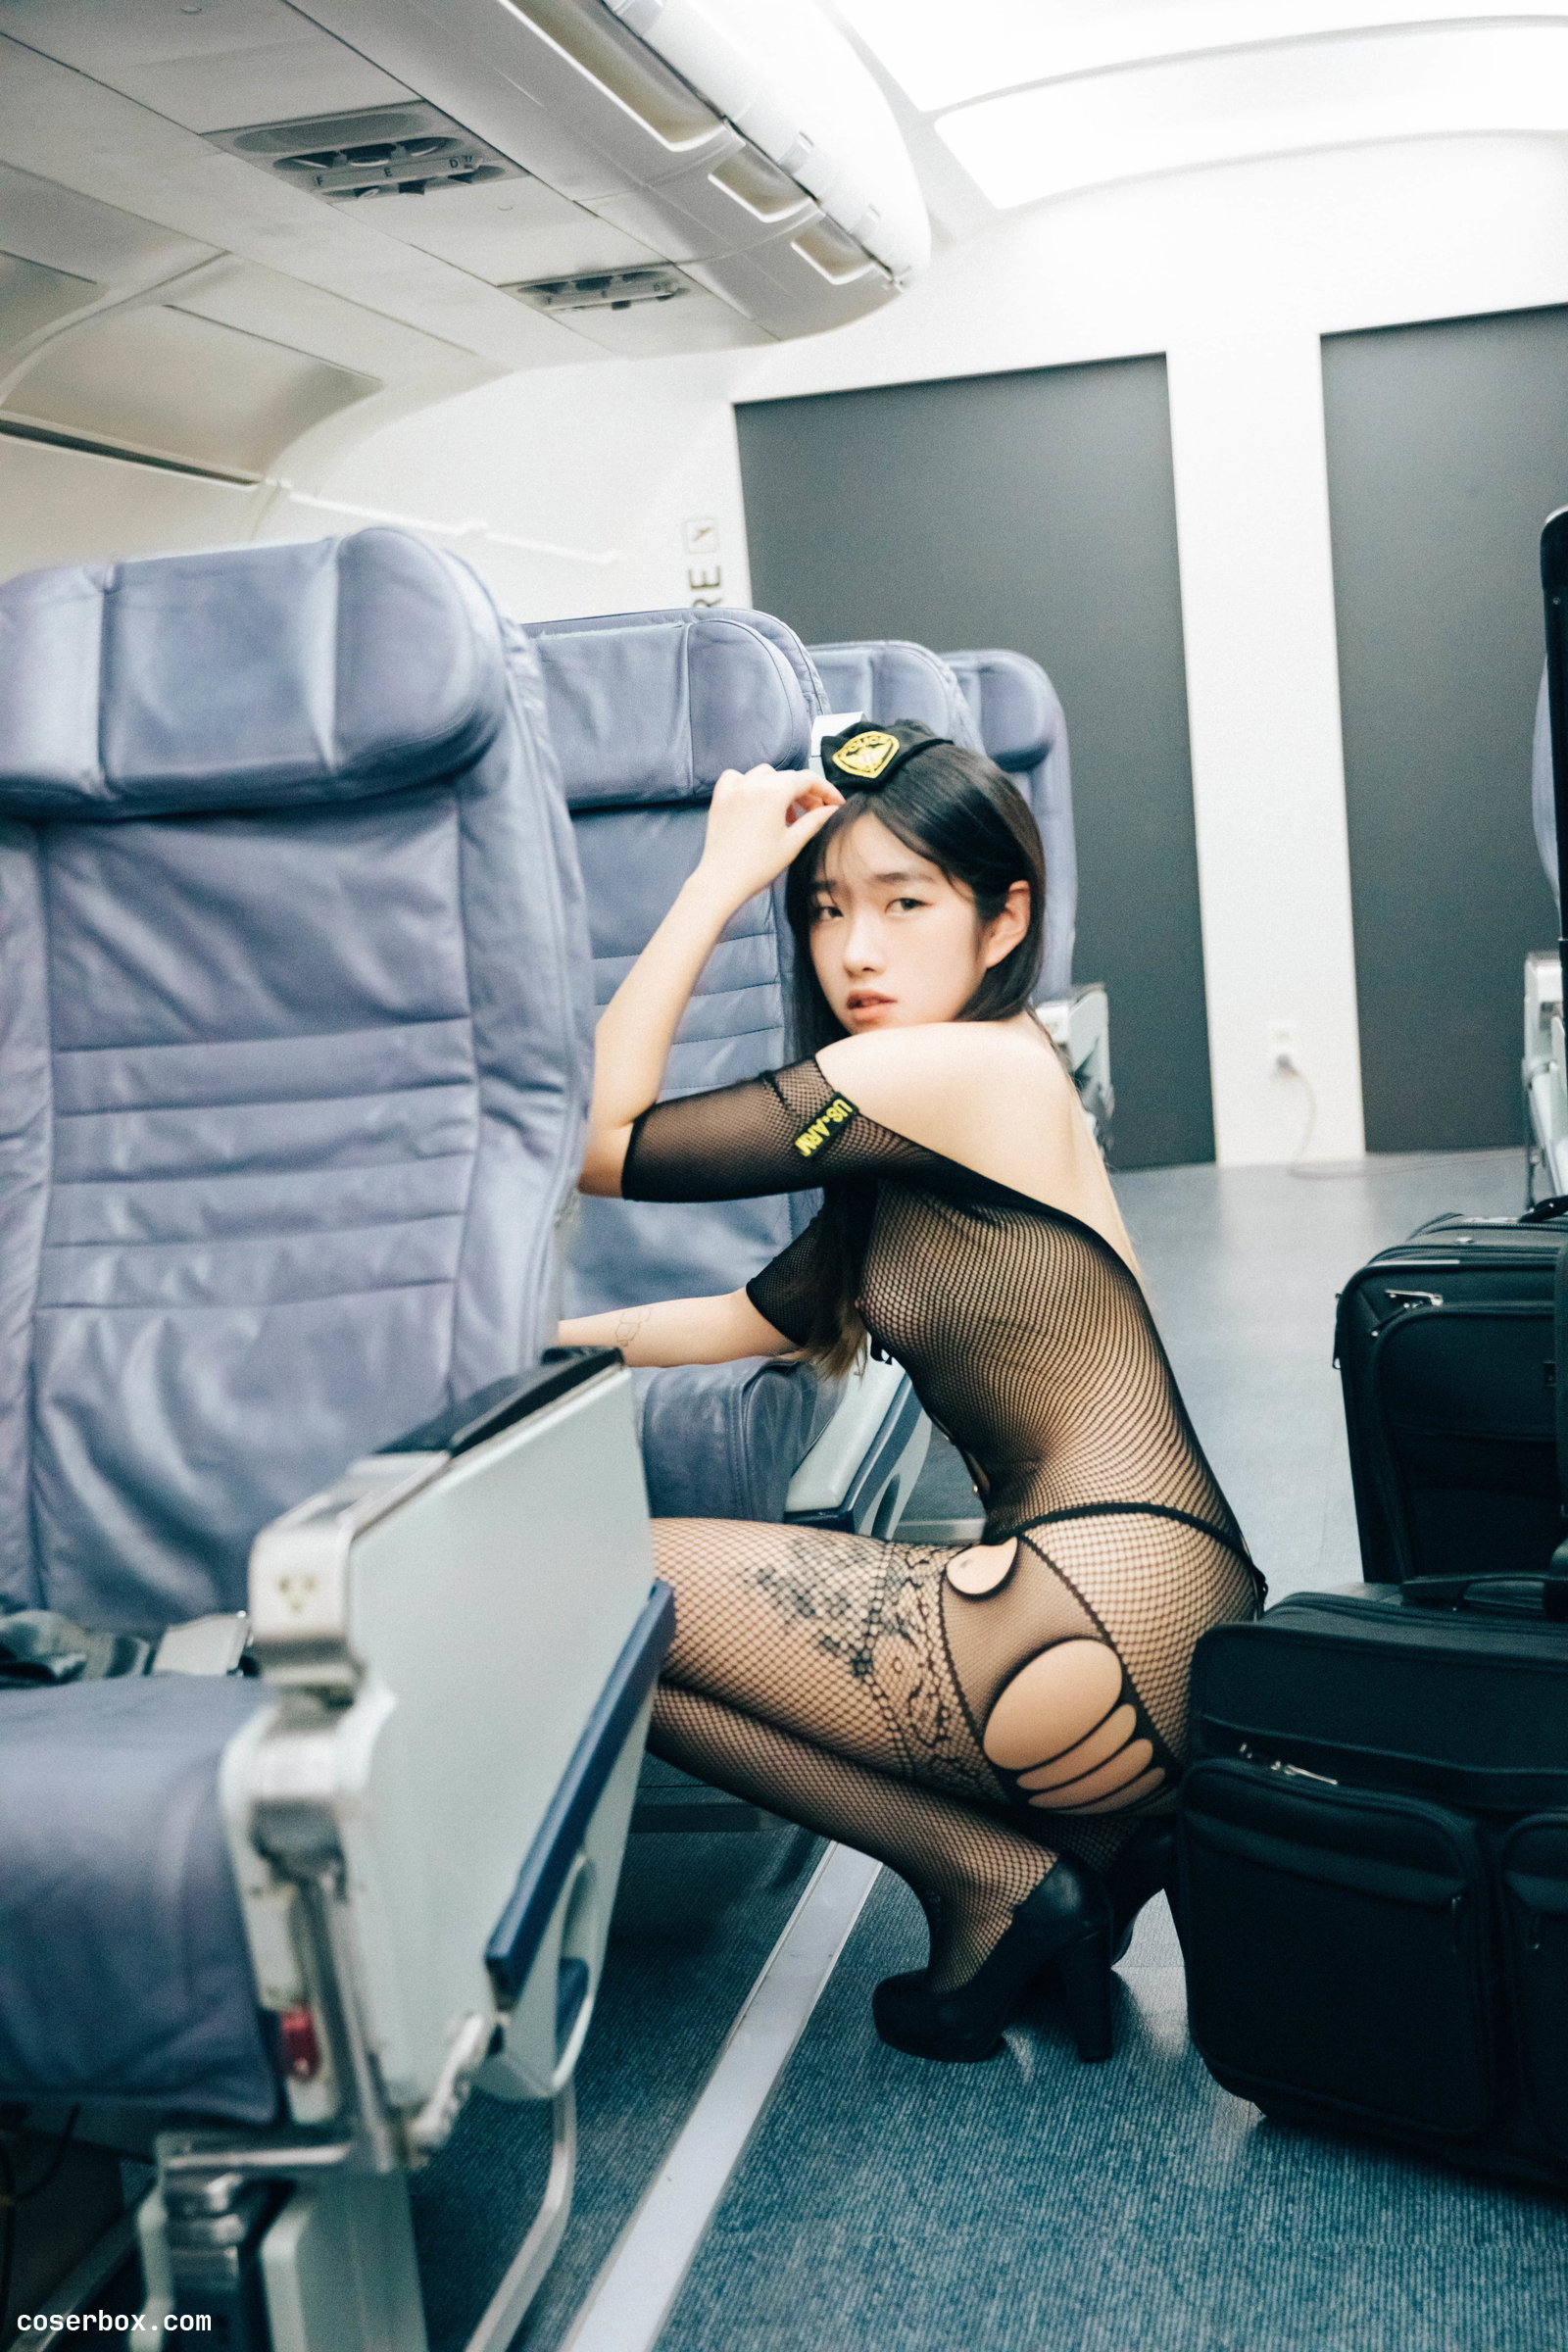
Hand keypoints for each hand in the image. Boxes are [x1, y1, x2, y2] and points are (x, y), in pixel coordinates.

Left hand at [693, 764, 842, 907]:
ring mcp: (734, 789)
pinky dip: (749, 782)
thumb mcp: (793, 843)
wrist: (722, 881)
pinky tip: (756, 798)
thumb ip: (815, 821)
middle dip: (806, 792)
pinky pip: (736, 778)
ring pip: (765, 774)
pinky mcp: (720, 798)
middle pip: (788, 777)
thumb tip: (832, 810)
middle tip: (816, 812)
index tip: (836, 804)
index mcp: (773, 792)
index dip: (826, 790)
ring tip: (787, 811)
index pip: (807, 779)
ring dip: (781, 786)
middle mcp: (752, 783)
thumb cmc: (759, 866)